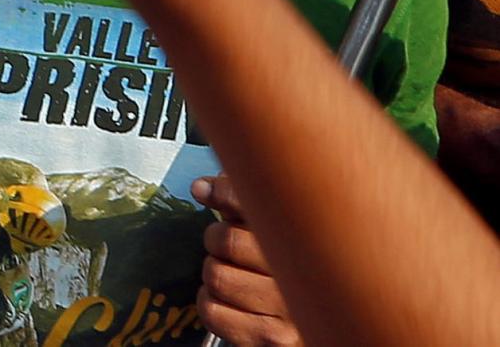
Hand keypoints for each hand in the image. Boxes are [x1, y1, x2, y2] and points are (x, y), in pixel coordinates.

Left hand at [195, 176, 301, 346]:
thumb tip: (202, 187)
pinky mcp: (274, 340)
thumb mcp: (272, 232)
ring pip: (216, 276)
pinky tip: (231, 303)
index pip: (253, 201)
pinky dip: (210, 304)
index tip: (205, 192)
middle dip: (217, 241)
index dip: (222, 192)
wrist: (316, 328)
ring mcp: (293, 311)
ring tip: (236, 277)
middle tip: (229, 248)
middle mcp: (307, 275)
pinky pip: (212, 310)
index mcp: (310, 238)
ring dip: (215, 275)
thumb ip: (242, 203)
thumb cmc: (288, 273)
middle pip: (227, 241)